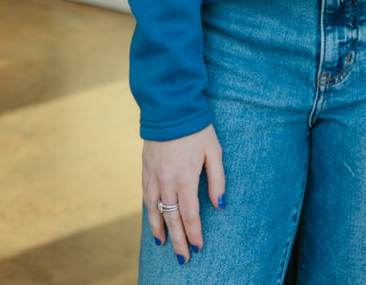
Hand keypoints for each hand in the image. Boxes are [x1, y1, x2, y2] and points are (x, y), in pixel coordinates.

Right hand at [143, 124, 224, 261]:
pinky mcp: (145, 168)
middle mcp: (167, 182)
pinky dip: (149, 212)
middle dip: (178, 241)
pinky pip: (146, 197)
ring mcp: (153, 176)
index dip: (194, 234)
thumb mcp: (214, 151)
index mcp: (185, 178)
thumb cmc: (196, 128)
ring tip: (164, 245)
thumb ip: (217, 180)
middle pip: (172, 219)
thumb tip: (220, 205)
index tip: (199, 247)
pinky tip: (153, 218)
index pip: (190, 215)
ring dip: (159, 230)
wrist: (170, 107)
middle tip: (183, 259)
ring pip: (154, 211)